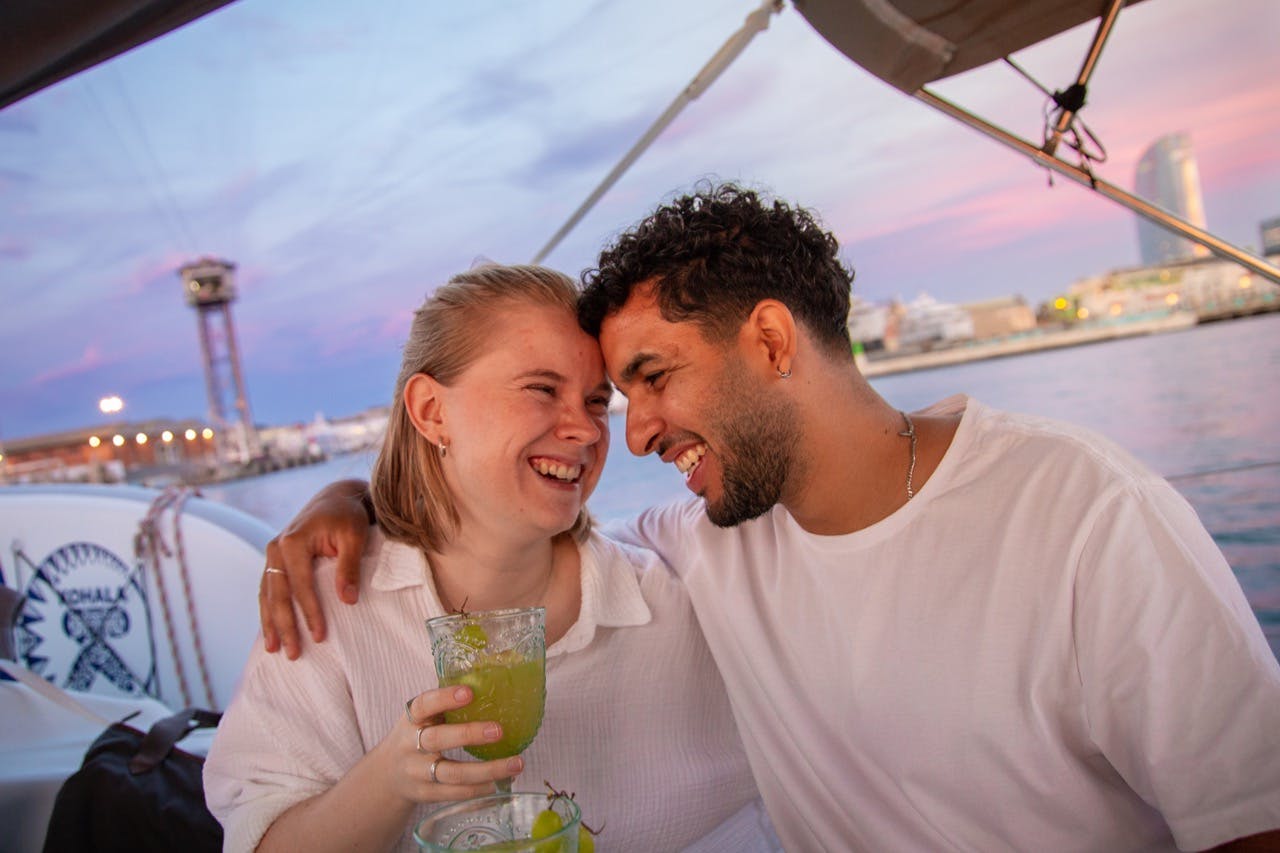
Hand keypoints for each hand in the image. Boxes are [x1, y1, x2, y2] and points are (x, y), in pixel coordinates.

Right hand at [259, 479, 372, 658]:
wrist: (336, 497)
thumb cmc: (348, 516)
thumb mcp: (355, 536)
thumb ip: (349, 566)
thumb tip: (347, 601)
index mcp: (293, 541)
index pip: (301, 585)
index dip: (310, 612)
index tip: (320, 636)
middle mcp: (276, 548)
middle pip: (277, 595)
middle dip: (284, 626)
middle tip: (293, 654)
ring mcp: (272, 555)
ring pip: (267, 595)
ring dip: (270, 623)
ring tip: (274, 650)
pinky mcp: (275, 560)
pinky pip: (268, 590)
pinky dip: (268, 611)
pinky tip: (271, 631)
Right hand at [391, 685, 523, 802]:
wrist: (387, 775)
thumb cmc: (417, 736)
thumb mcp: (423, 718)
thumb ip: (447, 704)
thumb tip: (493, 681)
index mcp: (411, 719)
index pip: (424, 705)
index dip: (444, 698)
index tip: (469, 692)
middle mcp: (411, 745)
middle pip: (438, 740)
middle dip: (469, 734)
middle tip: (499, 730)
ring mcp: (417, 772)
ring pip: (452, 773)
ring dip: (487, 769)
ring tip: (516, 763)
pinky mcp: (426, 794)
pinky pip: (455, 793)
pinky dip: (479, 789)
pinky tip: (499, 782)